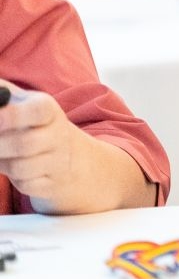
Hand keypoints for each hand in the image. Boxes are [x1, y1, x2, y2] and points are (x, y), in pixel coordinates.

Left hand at [0, 80, 84, 205]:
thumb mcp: (23, 103)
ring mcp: (59, 160)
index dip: (14, 115)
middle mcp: (59, 134)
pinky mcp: (54, 183)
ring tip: (1, 155)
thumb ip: (2, 93)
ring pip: (22, 168)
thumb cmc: (35, 126)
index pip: (39, 110)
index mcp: (49, 110)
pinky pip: (28, 185)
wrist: (72, 156)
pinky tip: (15, 169)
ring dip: (2, 164)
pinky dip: (15, 180)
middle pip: (25, 144)